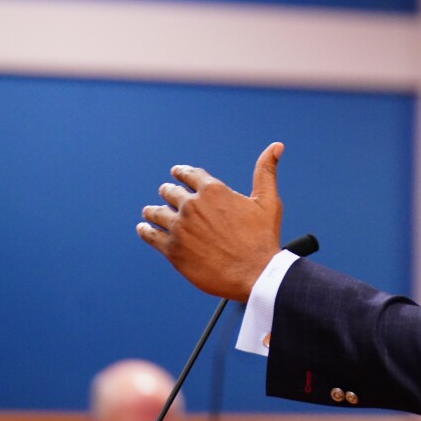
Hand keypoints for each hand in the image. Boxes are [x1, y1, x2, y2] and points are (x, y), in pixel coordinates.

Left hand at [136, 142, 284, 301]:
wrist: (255, 274)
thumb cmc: (263, 239)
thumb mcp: (268, 201)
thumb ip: (266, 172)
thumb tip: (276, 146)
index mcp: (213, 191)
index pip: (189, 174)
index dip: (181, 172)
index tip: (177, 174)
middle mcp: (192, 206)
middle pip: (169, 192)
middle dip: (168, 192)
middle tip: (166, 194)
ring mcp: (180, 228)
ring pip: (155, 213)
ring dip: (152, 211)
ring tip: (150, 212)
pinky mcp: (172, 250)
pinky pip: (150, 235)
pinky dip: (145, 230)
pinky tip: (144, 229)